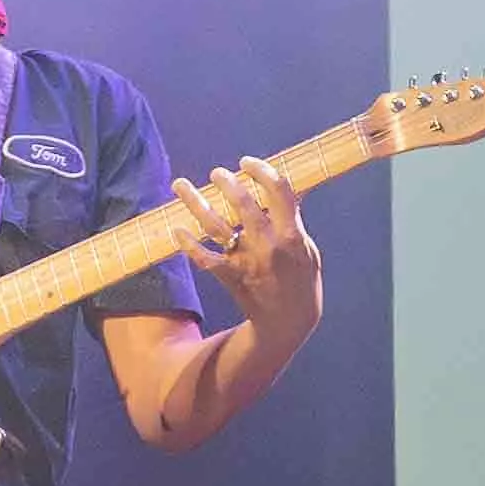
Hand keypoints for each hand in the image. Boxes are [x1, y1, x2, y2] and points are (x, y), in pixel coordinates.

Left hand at [179, 159, 320, 330]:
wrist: (289, 323)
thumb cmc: (302, 283)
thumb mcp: (308, 249)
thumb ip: (293, 222)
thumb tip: (281, 192)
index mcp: (292, 234)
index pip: (278, 190)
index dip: (261, 170)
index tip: (247, 162)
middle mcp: (268, 244)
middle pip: (243, 203)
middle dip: (226, 182)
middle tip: (216, 172)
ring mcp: (247, 260)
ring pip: (215, 225)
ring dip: (195, 202)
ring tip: (181, 185)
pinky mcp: (231, 276)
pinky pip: (204, 258)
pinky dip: (188, 244)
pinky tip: (176, 229)